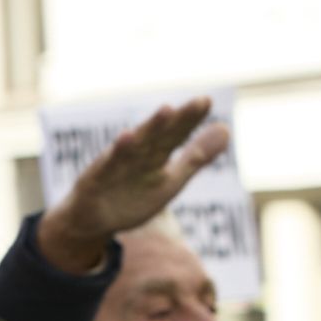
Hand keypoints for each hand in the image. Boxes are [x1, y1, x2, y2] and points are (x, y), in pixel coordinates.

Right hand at [36, 98, 226, 275]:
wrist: (93, 218)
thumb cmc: (133, 196)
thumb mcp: (171, 179)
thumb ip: (197, 156)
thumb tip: (226, 129)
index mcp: (158, 154)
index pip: (177, 134)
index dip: (191, 120)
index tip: (206, 101)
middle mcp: (140, 154)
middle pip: (161, 135)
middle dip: (178, 120)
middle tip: (197, 103)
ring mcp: (119, 163)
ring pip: (138, 144)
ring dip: (150, 128)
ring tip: (167, 110)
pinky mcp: (99, 176)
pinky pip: (110, 163)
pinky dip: (119, 151)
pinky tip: (126, 136)